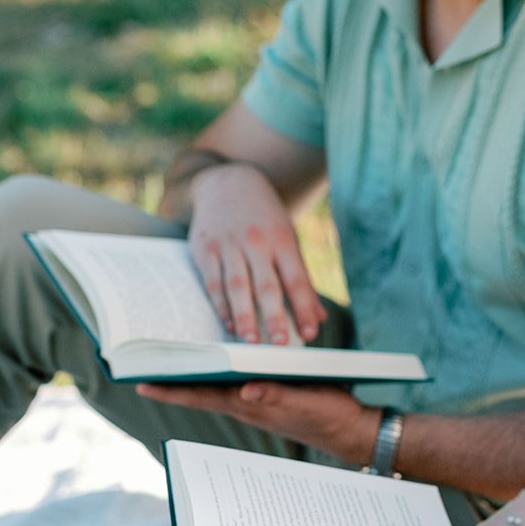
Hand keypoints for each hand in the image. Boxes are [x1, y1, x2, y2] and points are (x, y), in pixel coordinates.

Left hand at [138, 379, 381, 467]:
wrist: (351, 429)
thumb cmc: (327, 414)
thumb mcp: (304, 401)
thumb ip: (275, 395)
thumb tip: (245, 391)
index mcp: (250, 404)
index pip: (202, 396)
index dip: (173, 389)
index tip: (142, 384)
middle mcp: (247, 403)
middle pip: (202, 391)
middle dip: (174, 380)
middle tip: (145, 366)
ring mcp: (257, 402)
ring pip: (216, 388)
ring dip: (194, 376)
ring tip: (171, 361)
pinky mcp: (270, 397)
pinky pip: (235, 385)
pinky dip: (219, 374)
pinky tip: (217, 363)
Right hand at [187, 163, 326, 345]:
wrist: (228, 181)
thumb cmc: (265, 218)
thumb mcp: (288, 238)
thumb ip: (301, 278)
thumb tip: (319, 317)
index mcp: (283, 239)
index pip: (297, 279)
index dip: (304, 307)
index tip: (311, 333)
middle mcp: (257, 241)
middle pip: (267, 285)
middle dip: (275, 316)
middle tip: (281, 344)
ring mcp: (229, 244)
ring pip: (238, 285)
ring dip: (245, 315)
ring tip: (252, 340)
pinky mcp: (205, 248)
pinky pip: (213, 281)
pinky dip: (221, 305)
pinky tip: (228, 323)